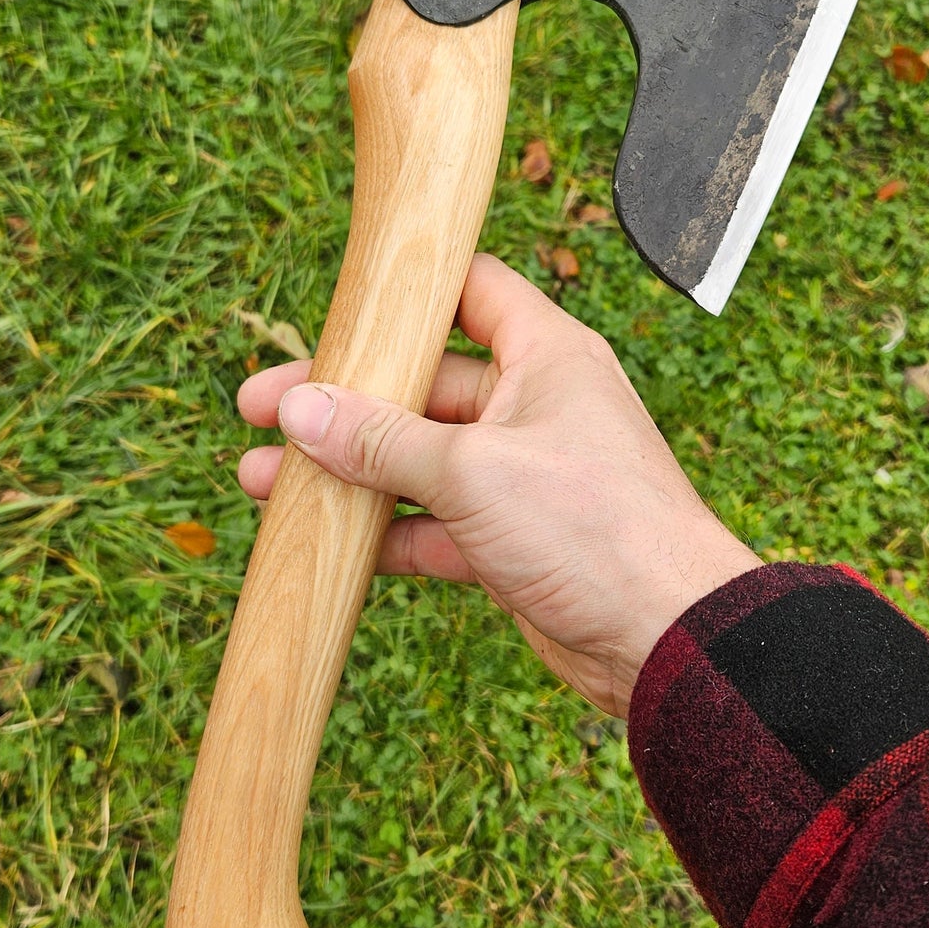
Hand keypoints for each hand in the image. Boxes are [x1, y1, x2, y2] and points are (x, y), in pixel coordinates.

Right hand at [236, 254, 757, 716]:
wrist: (667, 638)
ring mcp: (522, 475)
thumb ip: (380, 440)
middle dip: (342, 399)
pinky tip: (322, 539)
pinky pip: (434, 524)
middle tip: (261, 409)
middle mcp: (534, 405)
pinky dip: (383, 532)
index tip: (336, 303)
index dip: (406, 290)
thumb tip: (298, 409)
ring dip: (349, 471)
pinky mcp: (513, 540)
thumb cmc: (594, 528)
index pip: (470, 289)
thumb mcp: (472, 471)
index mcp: (545, 355)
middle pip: (422, 383)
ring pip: (419, 459)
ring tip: (263, 480)